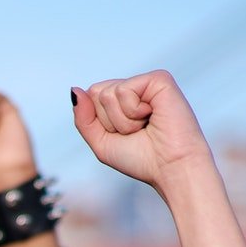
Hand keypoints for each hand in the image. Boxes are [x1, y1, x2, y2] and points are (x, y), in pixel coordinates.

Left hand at [71, 71, 213, 194]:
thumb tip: (74, 89)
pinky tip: (152, 116)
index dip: (101, 123)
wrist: (170, 168)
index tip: (124, 135)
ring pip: (108, 93)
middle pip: (97, 92)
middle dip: (110, 121)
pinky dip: (133, 112)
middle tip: (136, 131)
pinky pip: (124, 90)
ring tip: (145, 126)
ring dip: (122, 120)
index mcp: (124, 100)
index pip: (91, 97)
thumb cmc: (141, 159)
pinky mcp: (158, 78)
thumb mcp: (101, 143)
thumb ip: (84, 119)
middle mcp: (135, 87)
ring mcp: (147, 81)